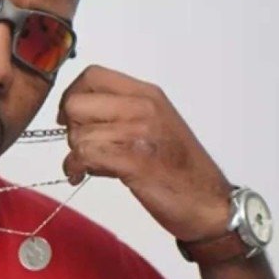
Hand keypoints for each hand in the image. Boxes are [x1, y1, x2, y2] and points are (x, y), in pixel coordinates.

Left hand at [58, 65, 231, 241]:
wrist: (209, 203)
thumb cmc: (179, 168)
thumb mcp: (154, 124)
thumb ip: (119, 112)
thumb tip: (73, 111)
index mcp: (147, 94)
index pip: (92, 75)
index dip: (72, 94)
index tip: (70, 116)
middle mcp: (143, 107)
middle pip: (76, 103)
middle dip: (70, 127)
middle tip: (82, 144)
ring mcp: (139, 133)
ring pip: (77, 134)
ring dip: (75, 153)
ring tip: (91, 165)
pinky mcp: (133, 161)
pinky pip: (84, 155)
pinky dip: (75, 167)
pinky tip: (80, 175)